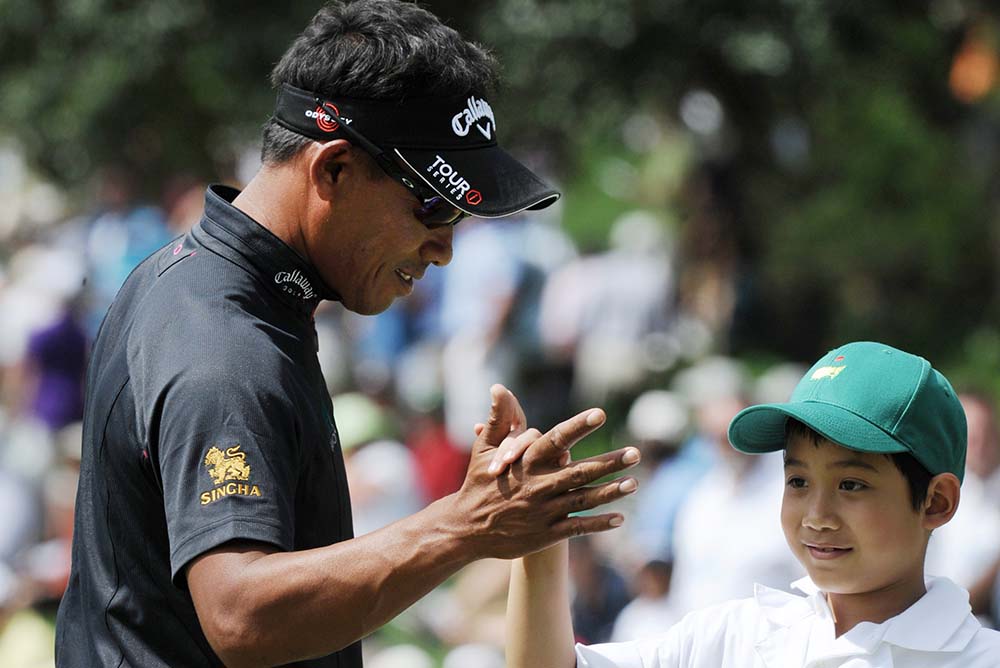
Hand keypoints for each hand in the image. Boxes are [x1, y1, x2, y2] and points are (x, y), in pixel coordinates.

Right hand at [451, 385, 640, 560]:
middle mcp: (537, 485)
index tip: (600, 414)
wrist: (466, 528)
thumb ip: (499, 418)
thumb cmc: (479, 482)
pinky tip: (619, 518)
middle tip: (636, 453)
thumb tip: (499, 387)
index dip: (578, 426)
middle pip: (579, 471)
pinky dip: (598, 523)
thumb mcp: (484, 448)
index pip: (556, 439)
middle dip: (609, 462)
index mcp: (526, 462)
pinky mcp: (545, 534)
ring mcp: (543, 511)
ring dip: (610, 492)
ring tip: (634, 483)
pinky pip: (577, 527)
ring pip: (583, 500)